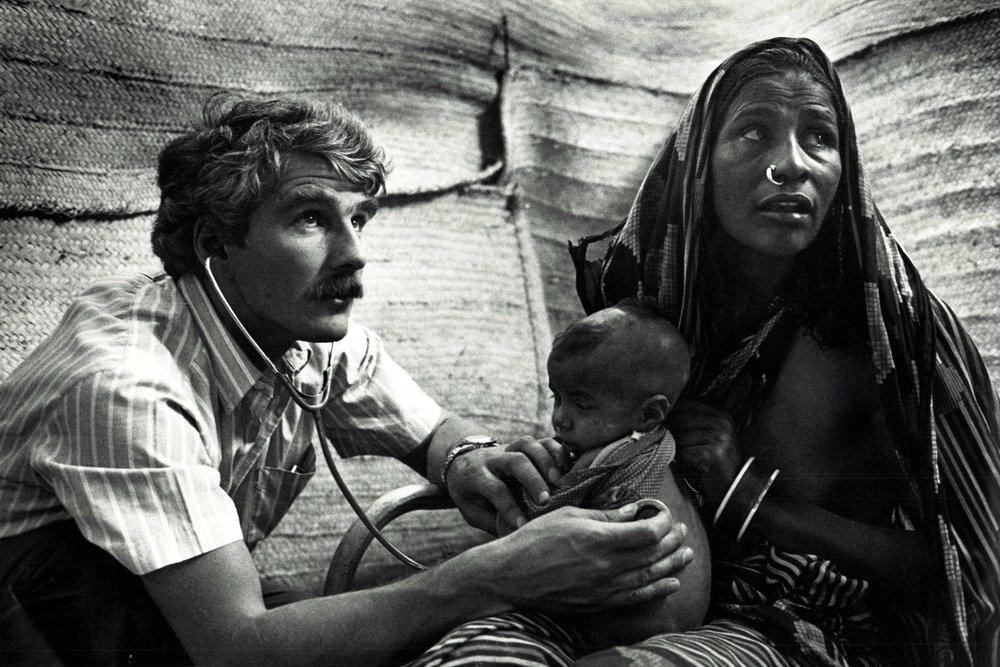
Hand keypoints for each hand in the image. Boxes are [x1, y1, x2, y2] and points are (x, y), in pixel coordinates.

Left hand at [446, 436, 568, 531]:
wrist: (462, 462)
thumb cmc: (469, 493)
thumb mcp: (471, 510)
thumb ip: (491, 521)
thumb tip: (517, 537)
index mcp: (476, 476)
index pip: (495, 489)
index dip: (510, 507)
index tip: (524, 525)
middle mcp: (493, 458)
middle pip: (515, 461)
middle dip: (533, 480)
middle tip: (546, 501)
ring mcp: (508, 448)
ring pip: (528, 445)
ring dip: (546, 461)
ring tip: (559, 482)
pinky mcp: (523, 445)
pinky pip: (542, 441)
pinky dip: (556, 451)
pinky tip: (566, 468)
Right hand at [486, 504, 693, 612]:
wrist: (511, 576)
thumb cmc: (535, 539)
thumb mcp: (568, 515)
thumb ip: (604, 515)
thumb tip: (633, 510)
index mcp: (599, 539)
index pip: (645, 532)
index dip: (662, 523)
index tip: (665, 514)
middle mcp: (607, 566)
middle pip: (652, 554)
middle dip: (672, 541)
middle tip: (683, 531)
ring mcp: (604, 588)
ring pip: (649, 577)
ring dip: (671, 565)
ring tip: (687, 555)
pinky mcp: (598, 603)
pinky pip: (636, 598)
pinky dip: (657, 590)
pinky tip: (671, 583)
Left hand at [668, 401, 741, 504]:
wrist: (733, 490)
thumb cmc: (714, 465)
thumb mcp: (708, 439)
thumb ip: (692, 426)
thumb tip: (661, 418)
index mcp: (722, 417)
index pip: (687, 406)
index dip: (673, 416)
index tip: (665, 427)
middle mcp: (723, 424)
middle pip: (681, 419)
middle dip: (671, 432)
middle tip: (669, 446)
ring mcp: (720, 438)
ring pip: (680, 437)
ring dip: (677, 451)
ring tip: (687, 460)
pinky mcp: (713, 454)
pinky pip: (684, 453)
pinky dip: (683, 463)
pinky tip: (693, 469)